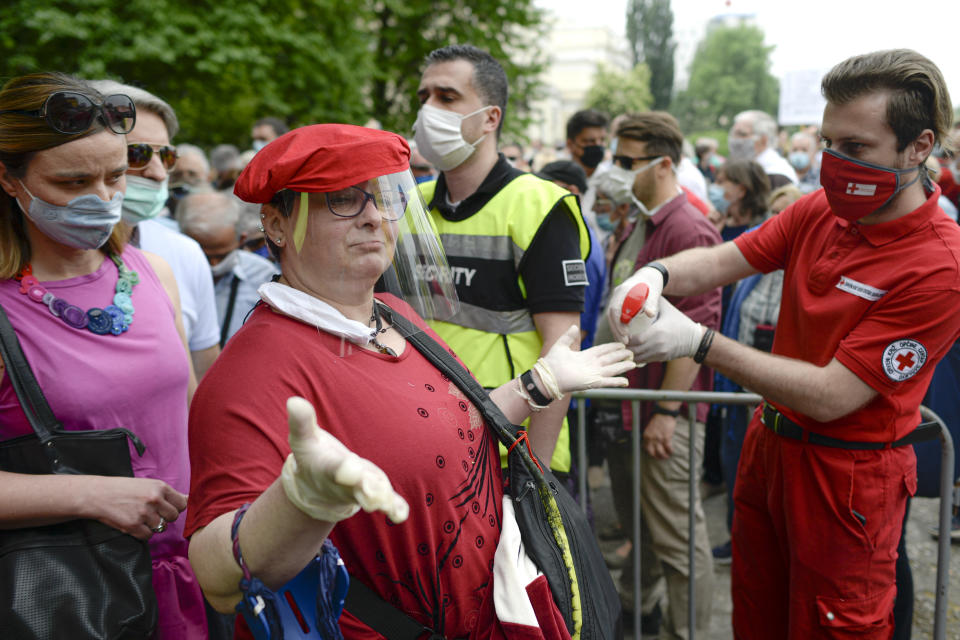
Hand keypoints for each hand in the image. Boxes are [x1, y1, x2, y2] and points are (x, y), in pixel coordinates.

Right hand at [81, 476, 186, 539]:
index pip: (182, 504)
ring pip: (161, 527)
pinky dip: (143, 533)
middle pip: (173, 517)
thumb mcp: (147, 484)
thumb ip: (166, 493)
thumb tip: (188, 499)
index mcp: (160, 487)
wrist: (98, 494)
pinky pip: (148, 536)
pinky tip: (134, 524)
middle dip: (165, 517)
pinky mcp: (133, 526)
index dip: (176, 508)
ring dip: (153, 525)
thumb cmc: (124, 489)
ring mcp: (144, 513)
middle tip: (152, 513)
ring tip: (140, 517)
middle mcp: (154, 500)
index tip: (168, 508)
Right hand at [281, 396, 408, 523]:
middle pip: (356, 488)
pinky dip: (395, 509)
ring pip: (373, 497)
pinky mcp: (377, 493)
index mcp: (328, 469)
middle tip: (374, 496)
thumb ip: (302, 422)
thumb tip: (294, 401)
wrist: (318, 486)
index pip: (335, 469)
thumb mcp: (304, 439)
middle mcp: (346, 484)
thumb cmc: (313, 456)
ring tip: (386, 504)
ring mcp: (363, 490)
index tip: (349, 469)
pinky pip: (388, 504)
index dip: (342, 469)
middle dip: (365, 490)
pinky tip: (401, 513)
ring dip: (380, 500)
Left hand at [540, 325, 634, 394]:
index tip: (622, 344)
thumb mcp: (561, 345)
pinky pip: (607, 382)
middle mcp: (591, 365)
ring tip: (633, 363)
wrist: (548, 376)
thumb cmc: (552, 362)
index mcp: (585, 356)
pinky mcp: (592, 382)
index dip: (612, 347)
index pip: (602, 350)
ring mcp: (592, 374)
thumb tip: (573, 326)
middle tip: (631, 352)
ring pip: (612, 369)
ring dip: (622, 367)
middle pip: (610, 359)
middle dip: (621, 356)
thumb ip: (568, 336)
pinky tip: (626, 381)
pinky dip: (617, 381)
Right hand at [605, 265, 665, 342]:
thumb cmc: (652, 284)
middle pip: (612, 315)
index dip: (619, 323)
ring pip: (612, 317)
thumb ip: (652, 303)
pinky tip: (623, 335)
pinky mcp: (619, 303)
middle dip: (616, 330)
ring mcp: (616, 299)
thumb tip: (650, 314)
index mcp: (623, 291)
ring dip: (616, 330)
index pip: (615, 309)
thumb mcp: (654, 293)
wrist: (649, 276)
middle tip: (625, 342)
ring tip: (624, 342)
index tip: (626, 334)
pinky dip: (618, 326)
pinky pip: (615, 317)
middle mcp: (617, 295)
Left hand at [625, 297, 704, 363]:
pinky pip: (644, 360)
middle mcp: (657, 345)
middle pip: (634, 350)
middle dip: (624, 346)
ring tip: (623, 346)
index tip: (621, 331)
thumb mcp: (667, 309)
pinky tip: (631, 351)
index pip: (634, 339)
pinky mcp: (660, 359)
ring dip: (629, 353)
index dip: (624, 337)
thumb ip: (654, 301)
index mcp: (657, 331)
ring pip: (637, 357)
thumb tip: (641, 290)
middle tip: (618, 339)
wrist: (694, 339)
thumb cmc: (679, 321)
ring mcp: (659, 353)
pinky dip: (636, 357)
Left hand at [643, 413, 675, 458]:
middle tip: (661, 457)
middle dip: (657, 457)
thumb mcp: (649, 429)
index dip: (651, 453)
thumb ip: (649, 437)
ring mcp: (659, 439)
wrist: (663, 414)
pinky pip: (668, 448)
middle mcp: (651, 439)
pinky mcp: (666, 437)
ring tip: (667, 456)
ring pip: (661, 452)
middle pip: (653, 452)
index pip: (646, 449)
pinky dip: (670, 451)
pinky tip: (671, 451)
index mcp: (646, 436)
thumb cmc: (657, 421)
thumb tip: (651, 444)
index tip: (654, 455)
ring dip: (664, 456)